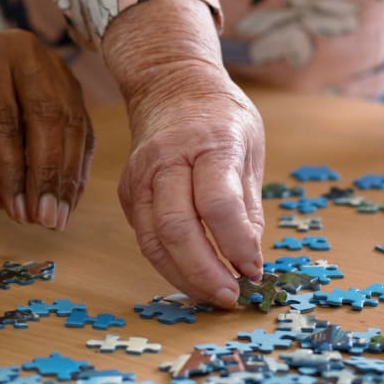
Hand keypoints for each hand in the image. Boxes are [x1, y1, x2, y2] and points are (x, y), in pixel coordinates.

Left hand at [0, 31, 94, 229]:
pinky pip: (83, 130)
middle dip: (46, 176)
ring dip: (66, 178)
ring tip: (57, 217)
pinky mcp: (76, 87)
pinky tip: (69, 199)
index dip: (12, 169)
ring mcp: (58, 69)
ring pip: (71, 125)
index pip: (3, 120)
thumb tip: (4, 199)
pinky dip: (77, 169)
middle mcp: (28, 56)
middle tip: (44, 219)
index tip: (15, 210)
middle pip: (46, 119)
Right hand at [119, 69, 264, 307]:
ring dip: (183, 277)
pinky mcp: (129, 194)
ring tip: (212, 296)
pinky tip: (193, 278)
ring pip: (153, 240)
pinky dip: (169, 265)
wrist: (170, 85)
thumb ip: (248, 206)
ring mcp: (141, 177)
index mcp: (209, 143)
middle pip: (176, 227)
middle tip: (230, 298)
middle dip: (204, 272)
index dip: (235, 244)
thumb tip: (249, 261)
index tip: (254, 270)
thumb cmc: (219, 117)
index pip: (217, 203)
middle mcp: (167, 159)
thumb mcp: (250, 148)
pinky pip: (146, 239)